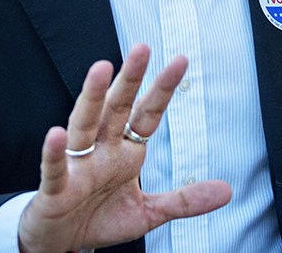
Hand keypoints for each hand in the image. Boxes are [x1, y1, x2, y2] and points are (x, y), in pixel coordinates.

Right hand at [17, 44, 230, 252]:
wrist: (62, 243)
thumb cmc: (99, 218)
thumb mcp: (148, 211)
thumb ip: (183, 200)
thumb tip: (226, 190)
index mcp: (125, 151)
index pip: (147, 114)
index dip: (162, 90)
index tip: (180, 61)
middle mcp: (101, 150)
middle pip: (116, 108)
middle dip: (129, 79)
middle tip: (142, 48)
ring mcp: (78, 166)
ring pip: (84, 125)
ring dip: (92, 98)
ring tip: (101, 69)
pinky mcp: (56, 189)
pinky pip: (56, 168)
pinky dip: (55, 153)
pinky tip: (58, 135)